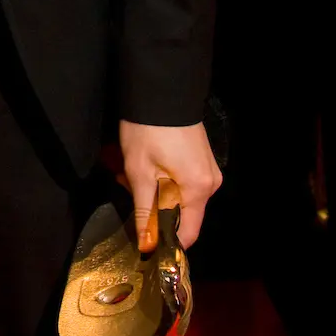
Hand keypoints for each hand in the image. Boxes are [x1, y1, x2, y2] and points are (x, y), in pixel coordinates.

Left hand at [118, 119, 221, 251]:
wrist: (160, 90)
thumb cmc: (148, 132)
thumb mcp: (139, 172)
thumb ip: (145, 211)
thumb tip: (147, 245)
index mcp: (199, 190)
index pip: (189, 233)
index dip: (166, 241)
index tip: (142, 238)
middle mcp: (210, 183)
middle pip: (181, 212)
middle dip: (151, 207)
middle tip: (125, 187)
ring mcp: (206, 169)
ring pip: (177, 195)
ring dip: (151, 189)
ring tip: (127, 170)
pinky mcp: (199, 157)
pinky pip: (180, 180)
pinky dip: (159, 177)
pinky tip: (140, 162)